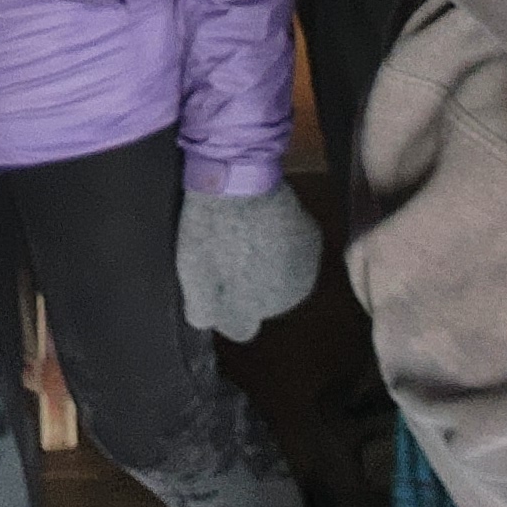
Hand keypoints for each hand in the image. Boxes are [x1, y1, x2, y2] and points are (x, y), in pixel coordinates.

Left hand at [175, 183, 322, 342]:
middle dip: (251, 286)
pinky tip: (266, 225)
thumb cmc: (210, 230)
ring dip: (270, 266)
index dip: (228, 307)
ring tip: (247, 236)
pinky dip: (284, 245)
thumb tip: (208, 325)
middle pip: (265, 303)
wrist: (240, 180)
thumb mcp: (192, 273)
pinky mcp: (314, 241)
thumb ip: (202, 311)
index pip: (242, 326)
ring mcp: (306, 269)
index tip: (218, 284)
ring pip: (284, 279)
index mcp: (255, 308)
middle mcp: (288, 298)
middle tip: (230, 253)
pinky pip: (296, 254)